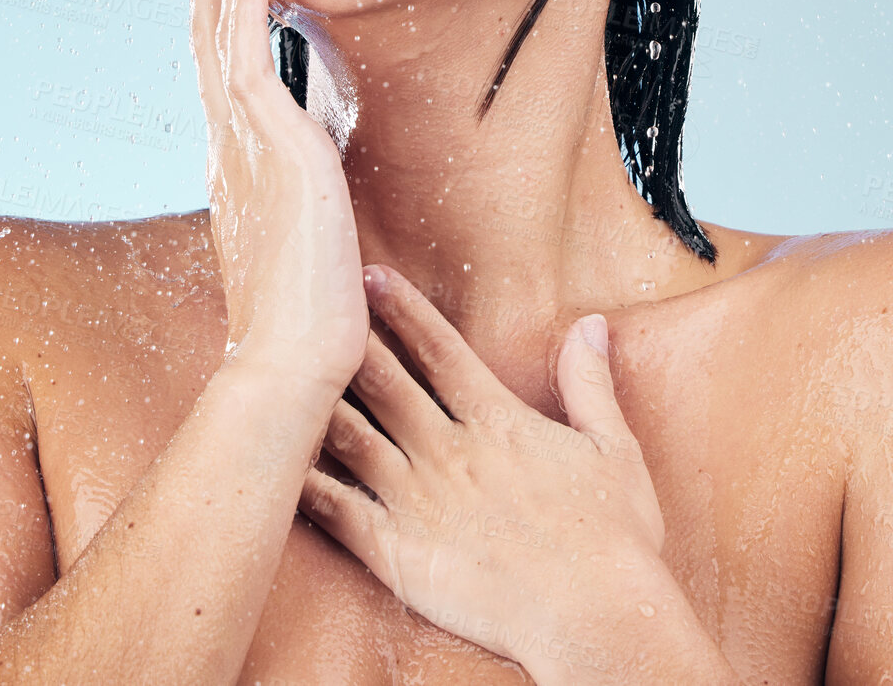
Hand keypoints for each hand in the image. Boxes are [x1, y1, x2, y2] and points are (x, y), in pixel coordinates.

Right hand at [190, 0, 367, 388]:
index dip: (224, 14)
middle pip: (214, 35)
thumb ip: (304, 208)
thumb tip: (316, 197)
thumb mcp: (307, 247)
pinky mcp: (270, 137)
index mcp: (240, 165)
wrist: (292, 362)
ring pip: (225, 26)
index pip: (229, 70)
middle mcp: (230, 142)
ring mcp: (242, 137)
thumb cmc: (307, 319)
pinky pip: (251, 42)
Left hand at [298, 265, 669, 675]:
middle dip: (347, 340)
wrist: (597, 615)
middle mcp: (449, 452)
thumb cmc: (614, 538)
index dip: (401, 310)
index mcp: (496, 422)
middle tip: (314, 305)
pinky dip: (306, 485)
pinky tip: (278, 463)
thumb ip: (590, 381)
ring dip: (317, 401)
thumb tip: (590, 324)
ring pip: (352, 437)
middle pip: (384, 382)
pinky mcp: (397, 552)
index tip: (370, 277)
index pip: (438, 350)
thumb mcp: (613, 447)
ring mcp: (418, 501)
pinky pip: (339, 511)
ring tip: (280, 369)